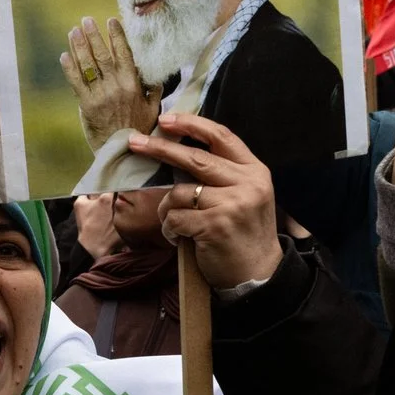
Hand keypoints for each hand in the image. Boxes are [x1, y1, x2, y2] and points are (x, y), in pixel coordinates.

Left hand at [62, 15, 158, 151]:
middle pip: (103, 55)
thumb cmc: (139, 129)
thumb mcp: (153, 107)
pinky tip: (64, 55)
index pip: (124, 53)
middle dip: (94, 36)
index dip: (117, 36)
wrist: (123, 152)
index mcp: (133, 84)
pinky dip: (69, 68)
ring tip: (73, 31)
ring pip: (88, 65)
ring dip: (79, 46)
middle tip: (86, 20)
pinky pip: (76, 83)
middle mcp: (116, 86)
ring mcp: (100, 95)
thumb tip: (156, 69)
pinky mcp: (87, 105)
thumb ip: (154, 87)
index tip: (111, 21)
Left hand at [125, 112, 281, 288]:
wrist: (259, 274)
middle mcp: (247, 183)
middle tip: (135, 143)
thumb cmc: (243, 233)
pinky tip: (179, 238)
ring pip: (179, 193)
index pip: (222, 136)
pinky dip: (170, 229)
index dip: (192, 125)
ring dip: (167, 209)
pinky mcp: (215, 226)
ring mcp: (232, 204)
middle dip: (160, 149)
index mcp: (254, 171)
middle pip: (195, 159)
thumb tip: (176, 151)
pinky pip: (176, 218)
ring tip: (174, 224)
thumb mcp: (245, 195)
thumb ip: (222, 174)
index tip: (166, 120)